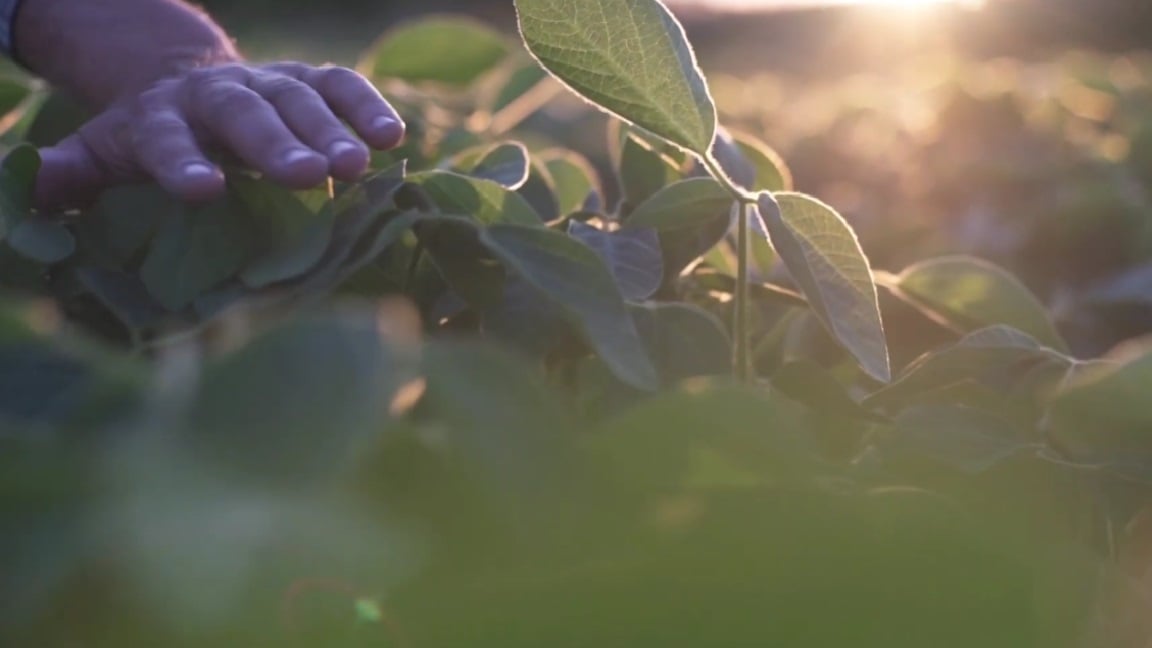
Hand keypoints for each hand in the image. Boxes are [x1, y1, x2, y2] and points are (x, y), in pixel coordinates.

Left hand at [34, 62, 404, 209]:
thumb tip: (29, 190)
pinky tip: (392, 138)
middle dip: (276, 143)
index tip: (204, 191)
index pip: (167, 139)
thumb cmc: (150, 134)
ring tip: (357, 168)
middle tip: (308, 176)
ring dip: (332, 131)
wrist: (190, 77)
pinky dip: (366, 107)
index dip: (184, 163)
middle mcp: (217, 94)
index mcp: (161, 116)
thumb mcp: (104, 151)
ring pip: (300, 99)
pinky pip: (340, 86)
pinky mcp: (307, 80)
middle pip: (245, 114)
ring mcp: (268, 82)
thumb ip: (70, 173)